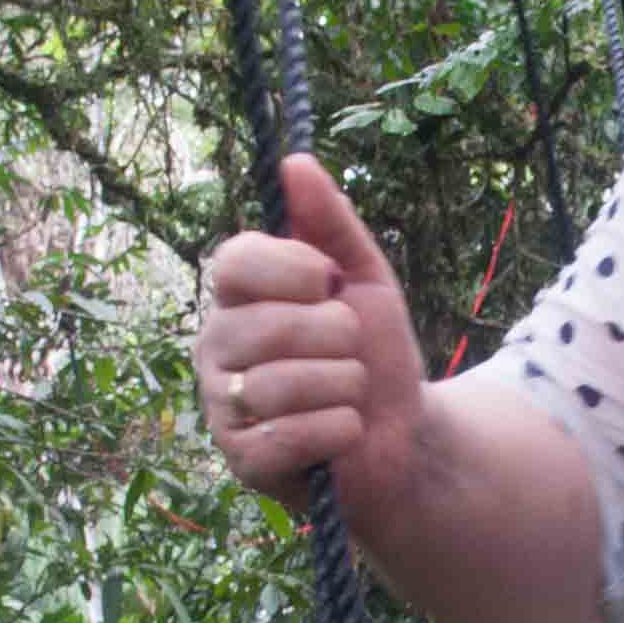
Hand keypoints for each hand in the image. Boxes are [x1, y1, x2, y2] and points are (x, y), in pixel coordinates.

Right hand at [195, 158, 426, 520]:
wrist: (406, 437)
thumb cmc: (376, 353)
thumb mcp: (365, 278)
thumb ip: (331, 222)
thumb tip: (295, 161)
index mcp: (238, 297)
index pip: (235, 262)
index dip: (294, 269)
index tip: (332, 282)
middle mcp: (217, 346)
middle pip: (270, 326)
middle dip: (338, 338)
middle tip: (349, 351)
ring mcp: (223, 406)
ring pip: (284, 383)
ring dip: (345, 387)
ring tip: (350, 392)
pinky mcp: (243, 460)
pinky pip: (291, 436)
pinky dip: (339, 430)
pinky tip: (345, 431)